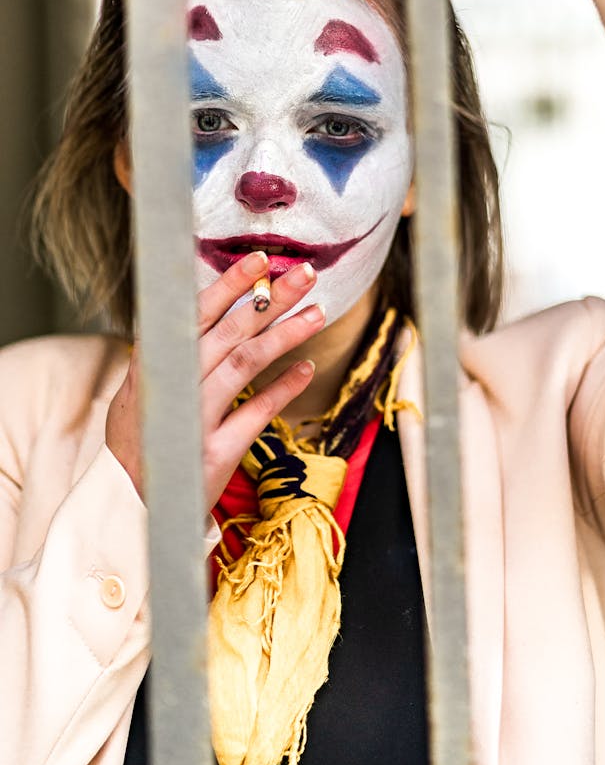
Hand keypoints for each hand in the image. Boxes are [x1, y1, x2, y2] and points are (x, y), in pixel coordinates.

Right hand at [106, 253, 324, 511]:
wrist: (126, 504)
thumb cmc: (140, 439)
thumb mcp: (140, 389)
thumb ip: (170, 353)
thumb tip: (206, 308)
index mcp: (155, 363)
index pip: (196, 313)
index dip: (229, 284)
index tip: (259, 260)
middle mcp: (174, 385)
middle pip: (229, 330)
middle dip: (270, 298)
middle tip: (304, 273)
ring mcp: (193, 418)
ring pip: (244, 364)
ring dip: (284, 335)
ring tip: (318, 313)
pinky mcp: (213, 452)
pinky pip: (255, 414)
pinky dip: (282, 389)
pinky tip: (306, 369)